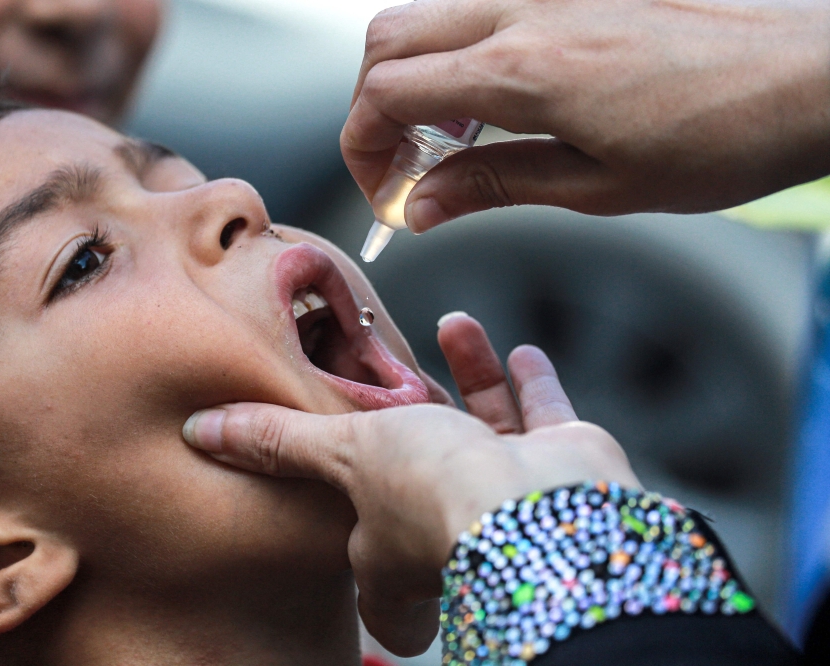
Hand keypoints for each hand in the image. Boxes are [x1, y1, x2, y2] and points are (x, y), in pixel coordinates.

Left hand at [182, 313, 639, 655]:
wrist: (542, 505)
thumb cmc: (433, 493)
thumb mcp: (341, 453)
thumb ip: (276, 440)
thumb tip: (201, 432)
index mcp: (390, 548)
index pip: (370, 568)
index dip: (357, 544)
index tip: (347, 501)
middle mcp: (449, 525)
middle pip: (426, 474)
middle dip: (412, 418)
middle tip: (397, 375)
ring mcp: (506, 494)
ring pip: (485, 429)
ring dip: (469, 373)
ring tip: (454, 323)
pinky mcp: (556, 466)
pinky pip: (543, 416)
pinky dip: (531, 382)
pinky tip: (518, 348)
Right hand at [342, 0, 829, 229]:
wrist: (804, 77)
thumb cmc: (721, 135)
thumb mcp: (596, 185)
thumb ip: (492, 184)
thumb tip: (421, 206)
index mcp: (523, 69)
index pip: (388, 91)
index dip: (362, 147)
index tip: (382, 192)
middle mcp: (524, 11)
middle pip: (388, 40)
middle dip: (370, 108)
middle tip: (399, 168)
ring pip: (427, 16)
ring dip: (410, 78)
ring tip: (446, 142)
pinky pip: (477, 10)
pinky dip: (455, 57)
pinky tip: (491, 104)